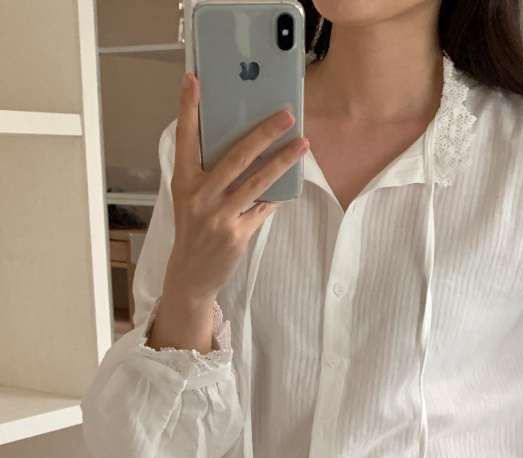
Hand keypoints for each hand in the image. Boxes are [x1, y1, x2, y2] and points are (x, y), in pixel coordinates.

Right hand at [166, 71, 309, 300]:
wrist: (191, 274)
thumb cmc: (193, 229)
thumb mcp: (190, 198)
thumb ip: (208, 173)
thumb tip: (243, 146)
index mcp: (184, 181)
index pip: (186, 139)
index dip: (188, 109)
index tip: (194, 81)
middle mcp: (200, 196)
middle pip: (236, 157)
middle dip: (263, 133)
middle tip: (285, 115)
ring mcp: (219, 217)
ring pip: (257, 182)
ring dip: (283, 161)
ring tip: (303, 144)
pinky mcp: (237, 235)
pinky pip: (263, 208)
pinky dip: (277, 195)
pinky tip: (293, 181)